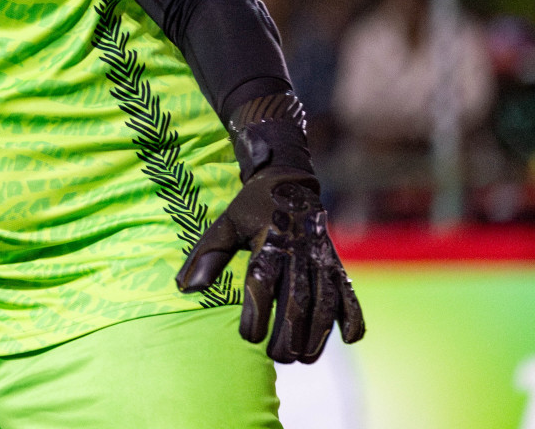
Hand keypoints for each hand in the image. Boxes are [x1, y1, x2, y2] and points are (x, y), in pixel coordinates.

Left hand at [176, 172, 363, 362]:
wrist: (288, 179)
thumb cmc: (250, 208)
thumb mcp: (225, 224)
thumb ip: (207, 256)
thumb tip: (185, 288)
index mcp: (268, 242)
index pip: (261, 284)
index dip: (256, 315)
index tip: (247, 338)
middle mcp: (298, 252)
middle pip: (297, 301)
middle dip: (288, 335)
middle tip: (275, 357)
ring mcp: (321, 259)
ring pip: (324, 303)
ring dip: (317, 335)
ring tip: (302, 358)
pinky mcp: (336, 263)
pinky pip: (349, 292)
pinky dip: (353, 315)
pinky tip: (347, 340)